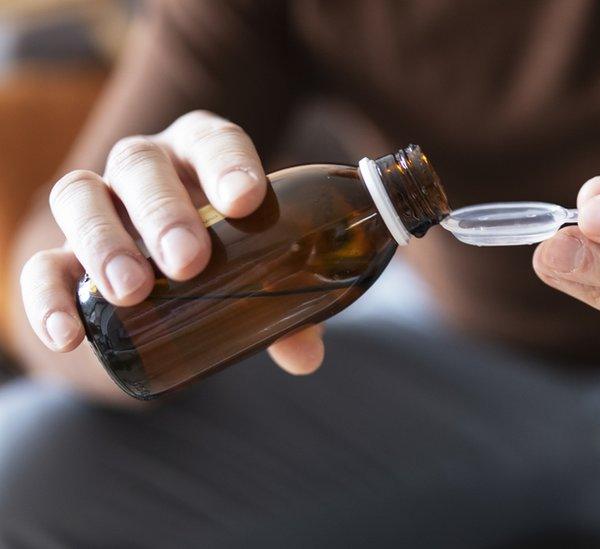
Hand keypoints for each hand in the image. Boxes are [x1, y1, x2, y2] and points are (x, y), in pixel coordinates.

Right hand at [21, 111, 324, 392]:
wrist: (170, 279)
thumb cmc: (230, 257)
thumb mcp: (264, 272)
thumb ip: (290, 306)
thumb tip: (306, 354)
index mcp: (202, 154)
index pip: (214, 140)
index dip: (228, 164)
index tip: (247, 200)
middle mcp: (145, 167)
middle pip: (142, 164)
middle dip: (163, 211)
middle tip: (189, 261)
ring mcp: (98, 205)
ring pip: (79, 194)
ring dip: (103, 242)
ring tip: (133, 293)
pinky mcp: (61, 252)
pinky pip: (41, 264)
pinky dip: (48, 297)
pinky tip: (70, 334)